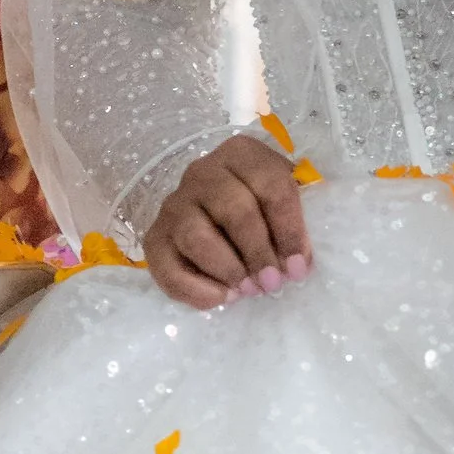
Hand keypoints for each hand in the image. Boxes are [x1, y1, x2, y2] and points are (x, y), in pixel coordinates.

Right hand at [144, 130, 312, 308]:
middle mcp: (202, 173)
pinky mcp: (155, 237)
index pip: (270, 185)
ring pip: (197, 235)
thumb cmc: (260, 206)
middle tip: (272, 284)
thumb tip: (297, 264)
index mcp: (242, 155)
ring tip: (248, 290)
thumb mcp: (283, 199)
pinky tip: (220, 298)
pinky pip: (167, 265)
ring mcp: (175, 204)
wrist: (211, 211)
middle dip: (257, 252)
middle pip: (233, 210)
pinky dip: (194, 288)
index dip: (288, 229)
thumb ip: (296, 222)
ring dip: (226, 269)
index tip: (298, 266)